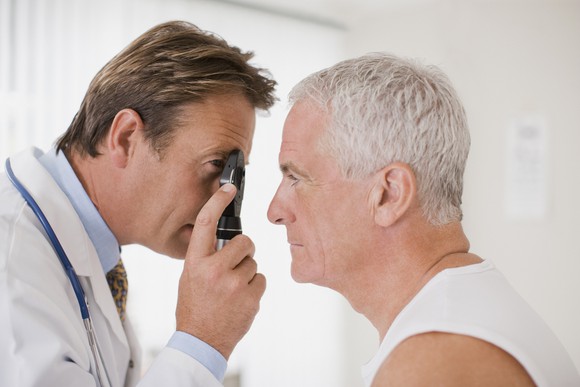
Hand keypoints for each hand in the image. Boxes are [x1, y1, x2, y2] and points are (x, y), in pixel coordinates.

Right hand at [175, 183, 265, 359]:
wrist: (201, 341)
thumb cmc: (195, 307)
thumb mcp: (190, 277)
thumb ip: (206, 257)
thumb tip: (227, 238)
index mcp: (195, 262)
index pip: (206, 223)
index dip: (218, 201)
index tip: (229, 188)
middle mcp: (214, 270)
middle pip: (244, 241)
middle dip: (244, 250)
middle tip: (234, 265)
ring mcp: (233, 284)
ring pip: (253, 262)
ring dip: (247, 272)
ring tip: (232, 289)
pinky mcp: (250, 297)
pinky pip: (261, 279)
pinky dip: (254, 287)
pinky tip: (240, 299)